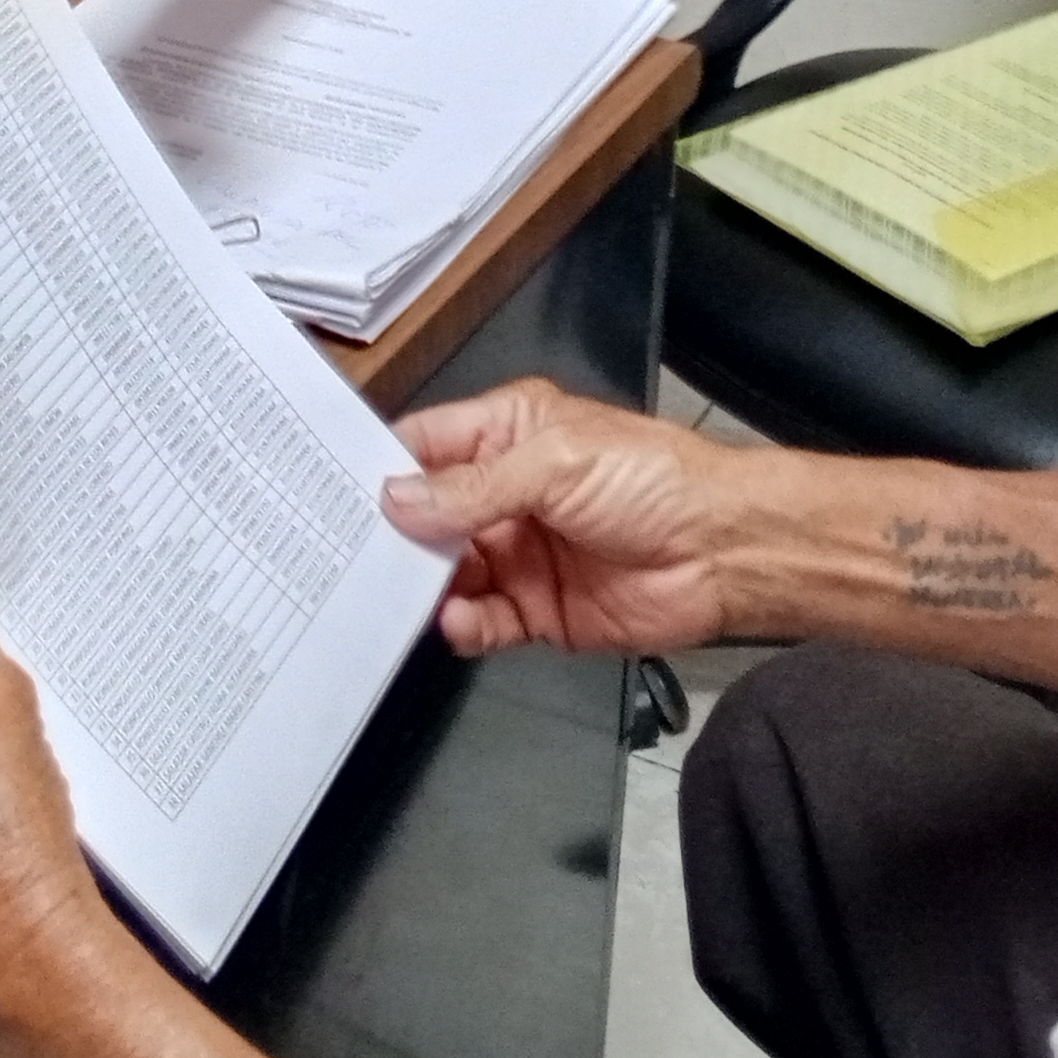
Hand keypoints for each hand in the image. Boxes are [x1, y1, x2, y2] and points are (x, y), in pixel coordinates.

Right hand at [379, 380, 746, 658]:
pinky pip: (482, 620)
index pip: (426, 446)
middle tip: (344, 555)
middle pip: (426, 516)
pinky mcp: (536, 611)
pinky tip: (459, 621)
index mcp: (508, 433)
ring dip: (422, 585)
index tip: (331, 491)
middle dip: (391, 535)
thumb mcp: (556, 463)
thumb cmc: (653, 481)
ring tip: (394, 595)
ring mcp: (518, 554)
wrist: (725, 552)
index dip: (381, 467)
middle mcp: (505, 493)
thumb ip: (473, 487)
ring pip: (446, 573)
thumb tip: (396, 499)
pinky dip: (464, 624)